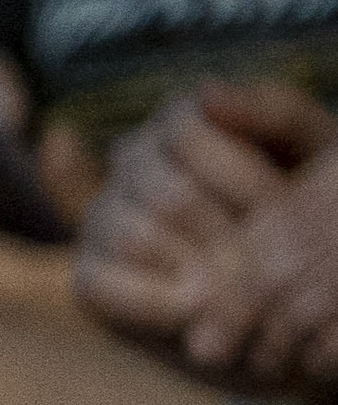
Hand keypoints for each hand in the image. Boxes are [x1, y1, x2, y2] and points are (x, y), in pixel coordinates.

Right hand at [74, 81, 337, 365]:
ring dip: (193, 270)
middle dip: (224, 233)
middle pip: (161, 190)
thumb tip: (205, 93)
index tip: (283, 209)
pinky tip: (199, 312)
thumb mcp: (314, 154)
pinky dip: (154, 304)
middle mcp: (132, 163)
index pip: (183, 129)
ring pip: (130, 236)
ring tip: (242, 293)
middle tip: (270, 266)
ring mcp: (103, 220)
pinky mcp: (90, 278)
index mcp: (183, 121)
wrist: (297, 292)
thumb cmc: (312, 212)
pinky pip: (99, 285)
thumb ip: (274, 113)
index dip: (236, 172)